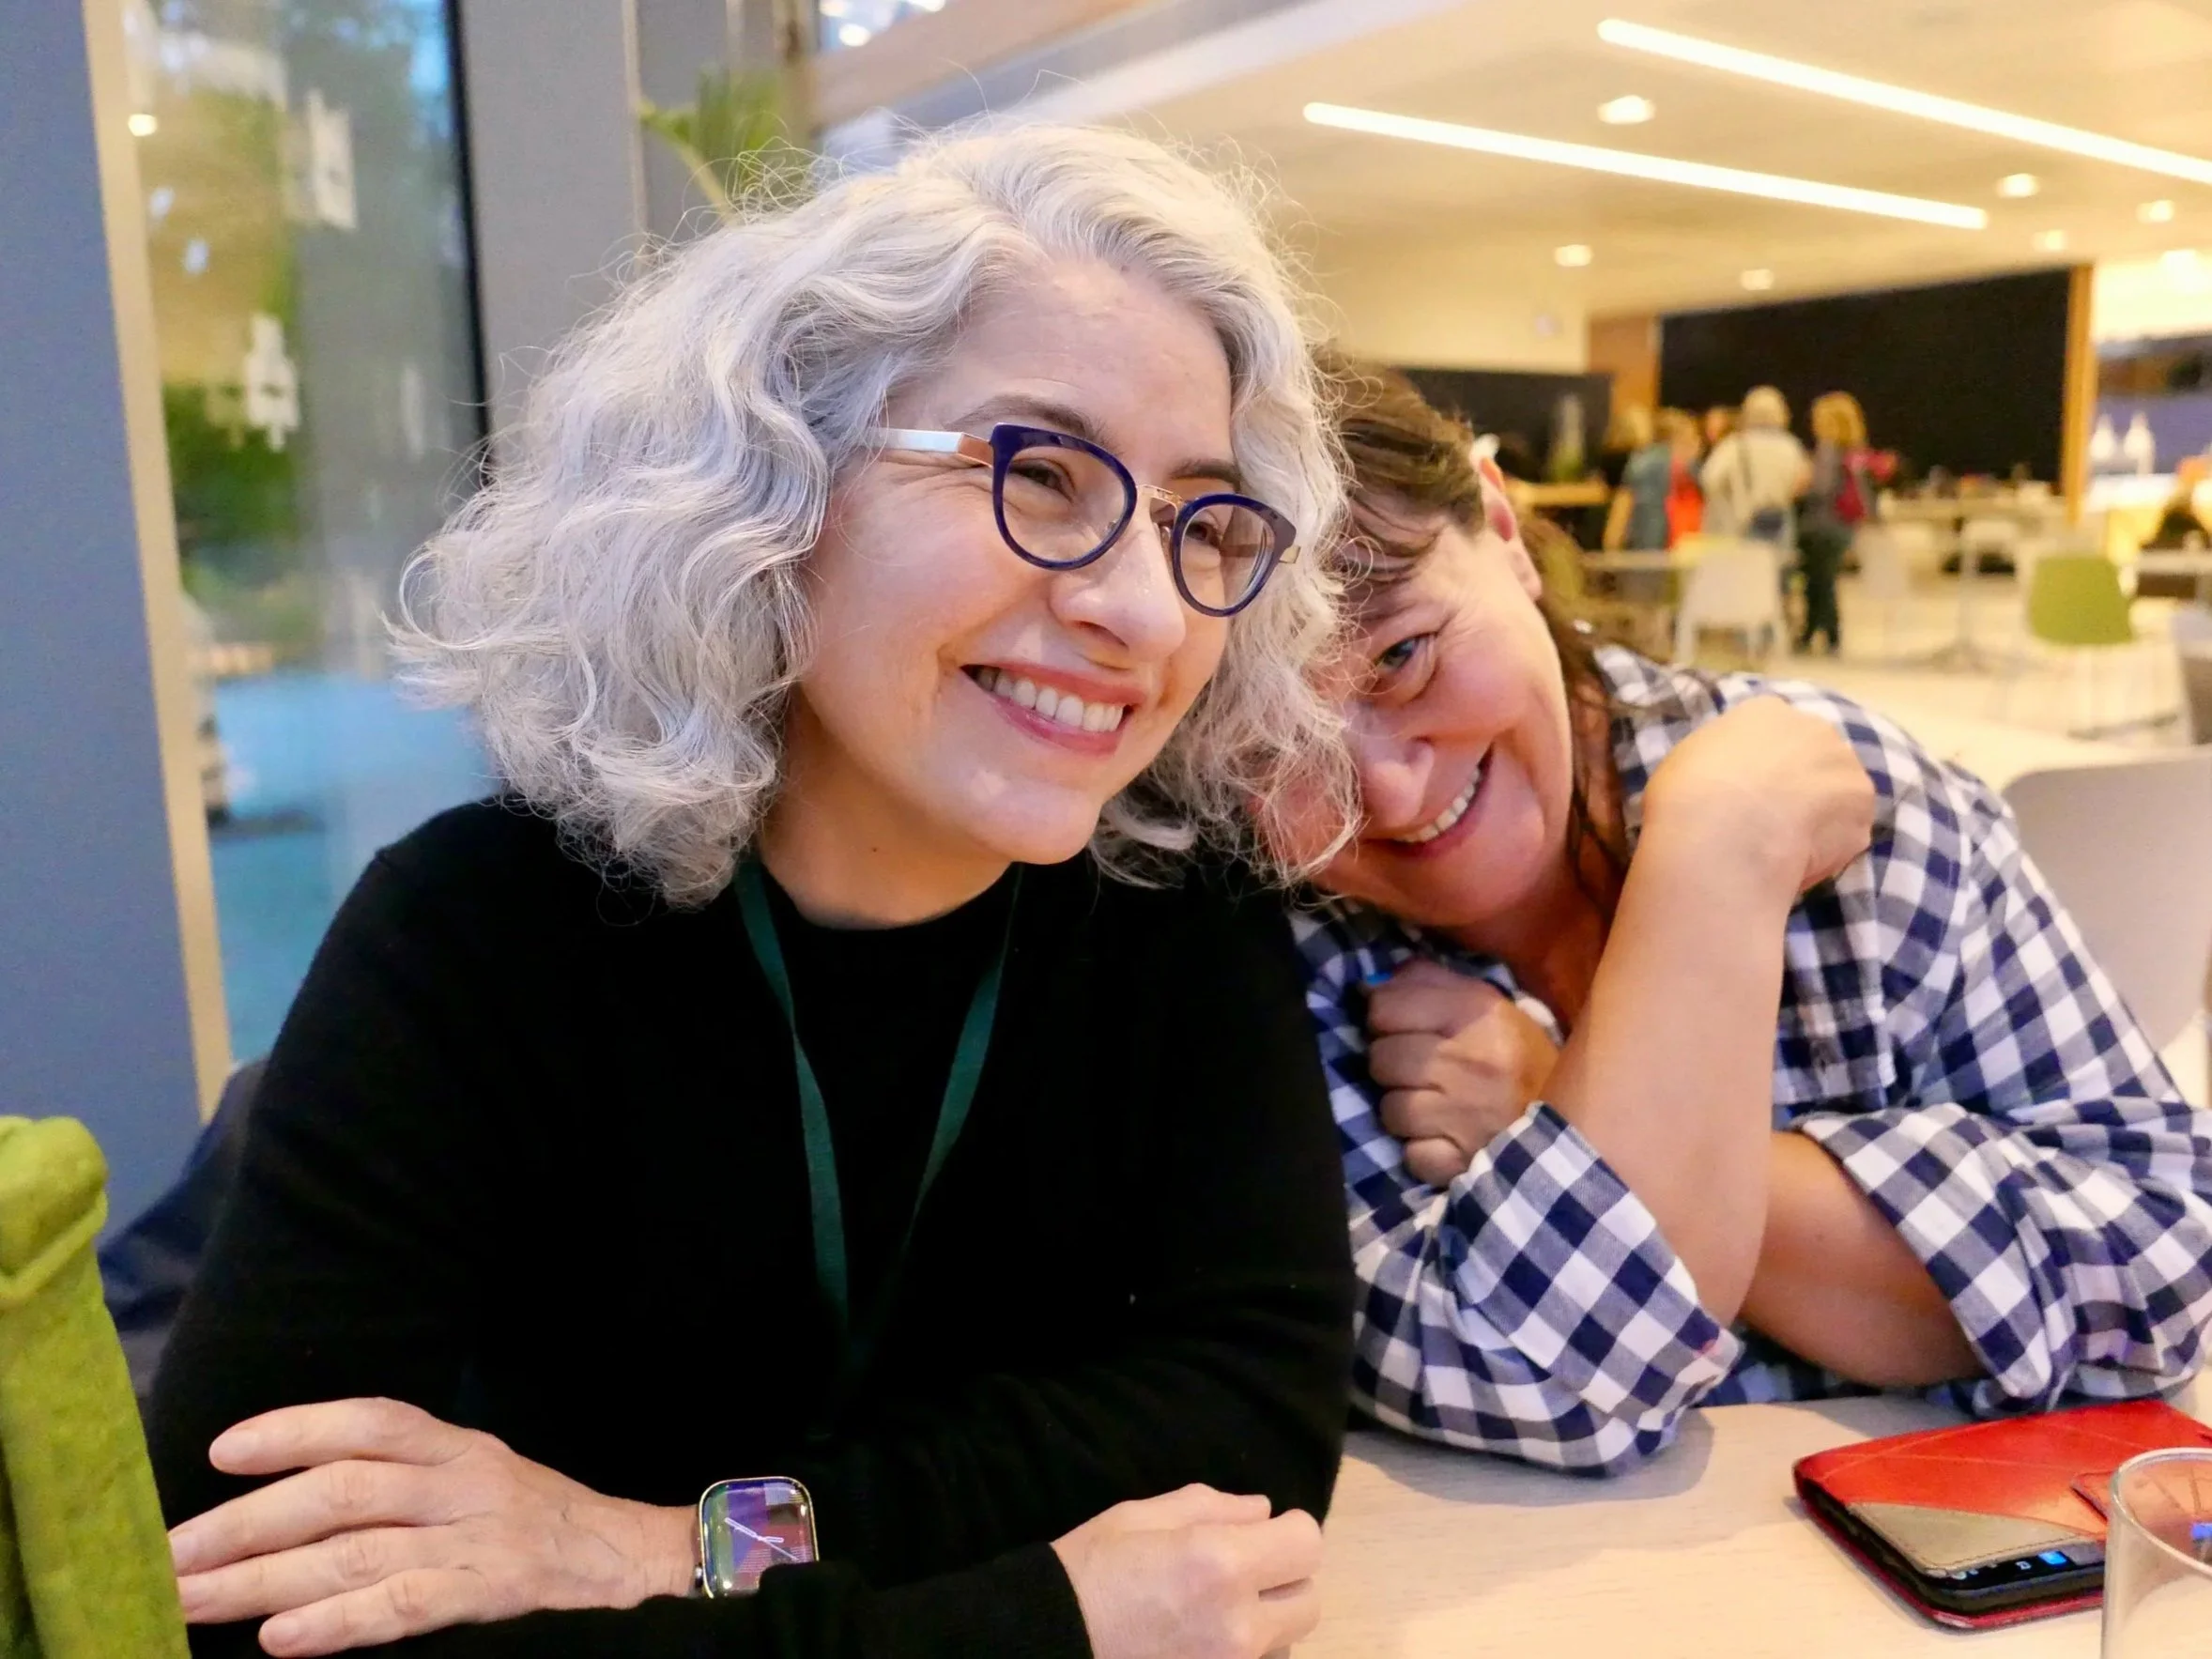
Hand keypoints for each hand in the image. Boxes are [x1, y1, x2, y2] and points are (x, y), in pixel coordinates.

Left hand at [168, 1397, 692, 1655]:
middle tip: (170, 1554)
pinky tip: (281, 1639)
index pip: (371, 1422)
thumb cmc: (534, 1525)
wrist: (632, 1564)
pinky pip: (405, 1606)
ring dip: (262, 1580)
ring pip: (357, 1551)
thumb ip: (399, 1485)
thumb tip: (280, 1512)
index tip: (221, 1452)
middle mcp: (465, 1482)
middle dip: (245, 1523)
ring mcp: (478, 1539)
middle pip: (342, 1492)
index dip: (296, 1429)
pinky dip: (338, 1623)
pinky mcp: (492, 1594)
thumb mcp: (475, 1481)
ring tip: (191, 1602)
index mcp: (457, 1448)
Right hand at [1052, 1485, 1321, 1658]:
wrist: (1046, 1645)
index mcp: (1221, 1564)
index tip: (1266, 1534)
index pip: (1308, 1545)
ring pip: (1285, 1643)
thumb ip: (1210, 1507)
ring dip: (1265, 1624)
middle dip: (1283, 1580)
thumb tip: (1262, 1512)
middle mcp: (1239, 1624)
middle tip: (1243, 1573)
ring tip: (1213, 1615)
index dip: (1290, 1533)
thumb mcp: (1139, 1517)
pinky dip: (1241, 1653)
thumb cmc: (1088, 1572)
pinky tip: (1201, 1642)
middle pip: (1308, 1601)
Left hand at [1366, 961, 1557, 1186]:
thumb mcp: (1489, 1007)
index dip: (1386, 1019)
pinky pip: (1412, 1155)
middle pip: (1381, 1059)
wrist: (1582, 1129)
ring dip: (1406, 1111)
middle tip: (1422, 1072)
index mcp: (1479, 1013)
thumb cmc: (1523, 1060)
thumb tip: (1369, 983)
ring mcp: (1466, 1116)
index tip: (1404, 1029)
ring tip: (1435, 1107)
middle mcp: (1470, 1061)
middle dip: (1393, 1066)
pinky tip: (1445, 1140)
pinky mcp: (1463, 1163)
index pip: (1385, 1007)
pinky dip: (1422, 1153)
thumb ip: (1430, 983)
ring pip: (1390, 1109)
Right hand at [1641, 698, 1873, 901]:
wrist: (1722, 835)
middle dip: (1802, 785)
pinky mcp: (1863, 809)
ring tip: (1788, 849)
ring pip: (1838, 794)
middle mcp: (1814, 728)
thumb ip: (1722, 760)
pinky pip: (1846, 833)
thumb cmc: (1689, 794)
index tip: (1752, 792)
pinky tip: (1797, 864)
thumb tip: (1732, 779)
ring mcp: (1845, 766)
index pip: (1775, 733)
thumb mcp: (1689, 760)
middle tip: (1774, 821)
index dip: (1765, 766)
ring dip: (1822, 816)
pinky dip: (1829, 850)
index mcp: (1766, 712)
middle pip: (1816, 756)